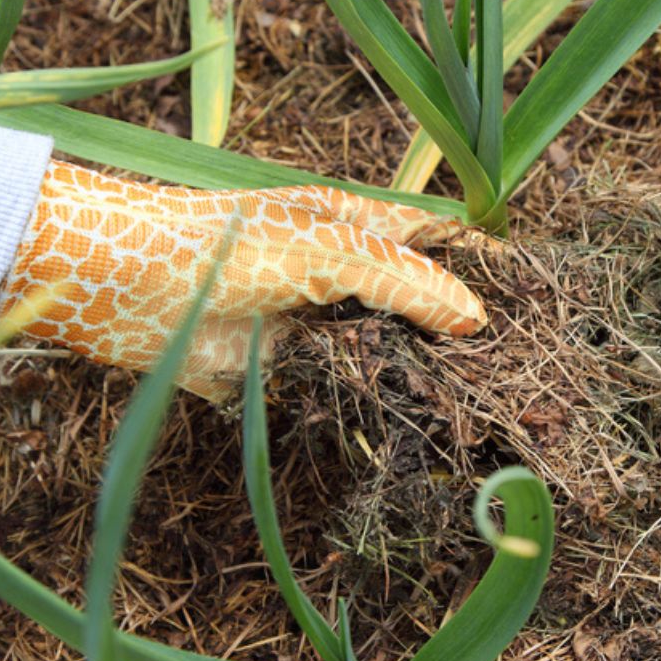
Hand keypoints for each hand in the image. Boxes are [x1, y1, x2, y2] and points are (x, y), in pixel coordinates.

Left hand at [0, 161, 485, 399]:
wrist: (119, 286)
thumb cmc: (224, 245)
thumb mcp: (328, 250)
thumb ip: (405, 281)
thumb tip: (477, 320)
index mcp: (354, 226)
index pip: (438, 246)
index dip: (484, 272)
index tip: (541, 311)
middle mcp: (339, 273)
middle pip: (417, 306)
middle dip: (460, 340)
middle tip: (519, 385)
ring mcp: (312, 325)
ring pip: (383, 355)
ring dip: (420, 382)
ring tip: (483, 420)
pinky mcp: (278, 373)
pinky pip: (337, 396)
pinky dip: (370, 412)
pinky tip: (410, 434)